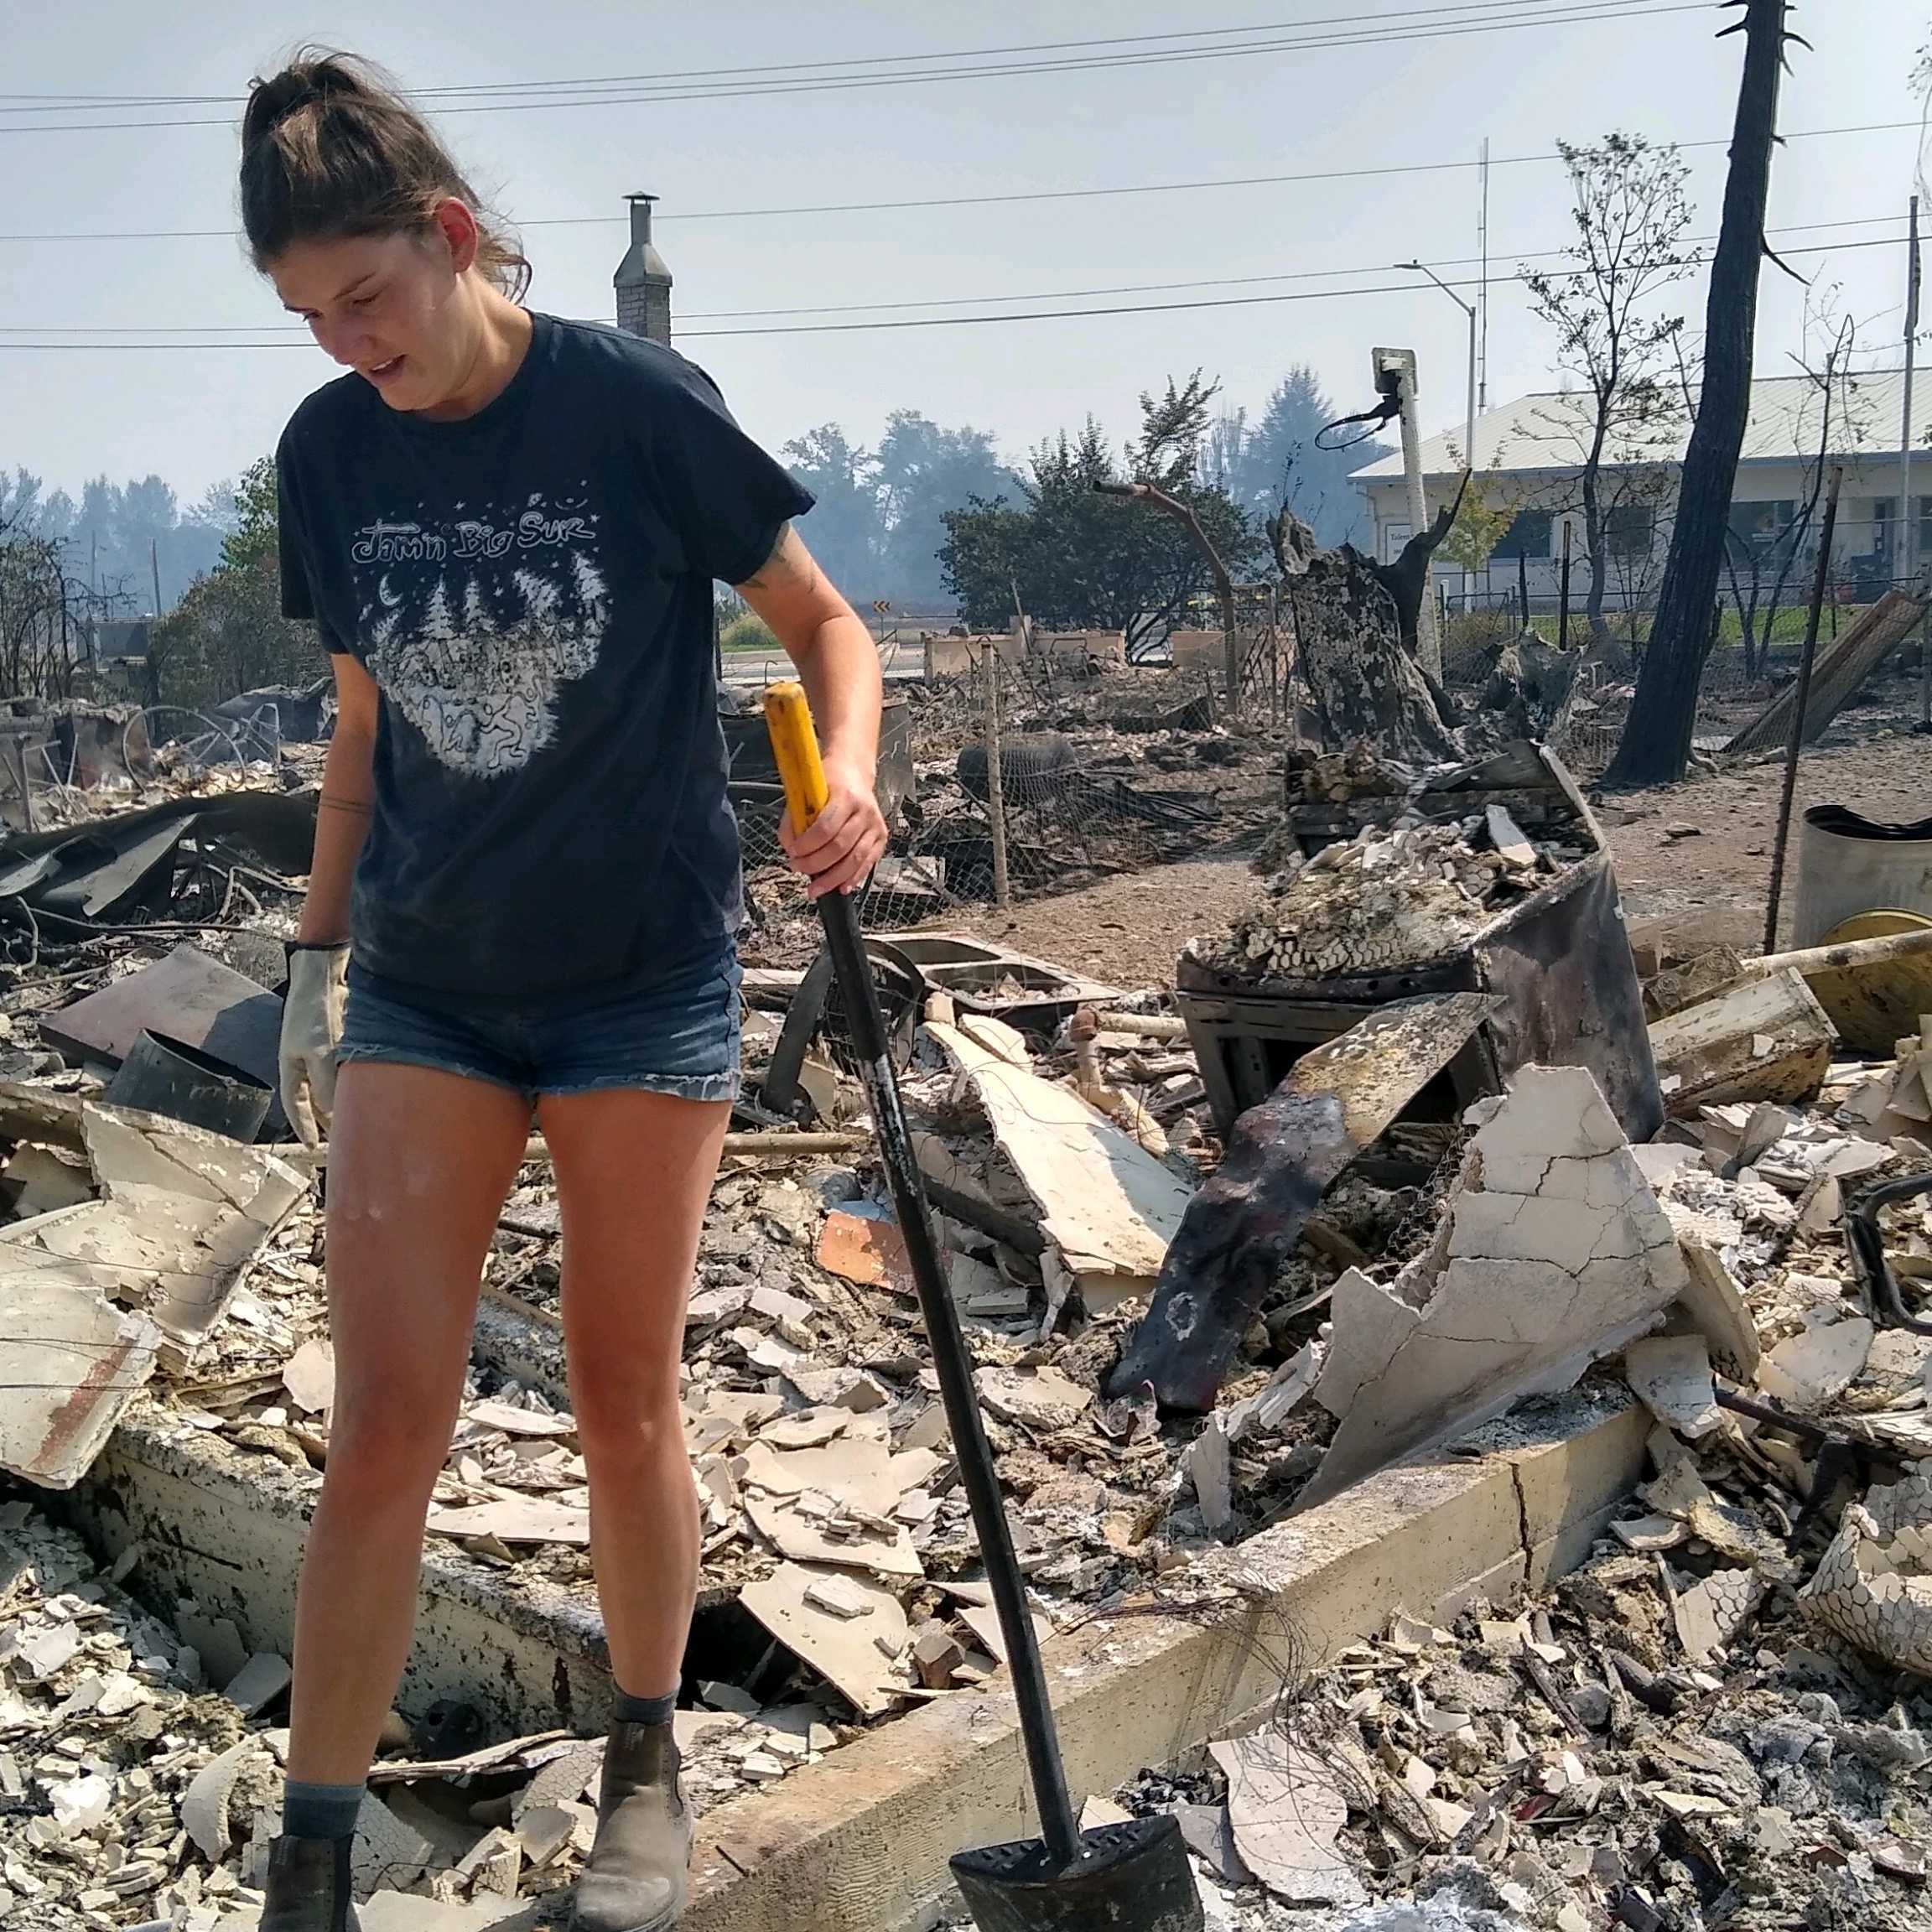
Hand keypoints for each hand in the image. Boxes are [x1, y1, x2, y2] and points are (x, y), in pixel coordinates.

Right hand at [280, 944, 348, 1145]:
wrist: (325, 977)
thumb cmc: (315, 1012)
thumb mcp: (319, 1052)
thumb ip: (325, 1084)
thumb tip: (331, 1112)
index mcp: (292, 1068)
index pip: (295, 1105)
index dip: (303, 1126)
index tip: (311, 1146)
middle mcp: (305, 1063)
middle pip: (315, 1099)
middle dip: (327, 1119)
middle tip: (342, 1139)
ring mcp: (321, 1053)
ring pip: (332, 1086)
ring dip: (342, 1103)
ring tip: (358, 1122)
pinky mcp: (338, 1043)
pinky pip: (344, 1070)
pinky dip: (353, 1083)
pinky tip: (368, 1092)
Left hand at [779, 754, 888, 898]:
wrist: (853, 772)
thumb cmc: (827, 783)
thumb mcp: (805, 792)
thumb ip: (793, 820)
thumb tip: (790, 848)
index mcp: (845, 796)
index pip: (825, 827)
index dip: (807, 845)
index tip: (792, 853)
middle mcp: (864, 811)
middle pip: (840, 847)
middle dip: (815, 864)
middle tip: (797, 868)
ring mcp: (875, 825)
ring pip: (855, 860)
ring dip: (832, 879)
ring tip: (814, 889)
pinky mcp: (881, 837)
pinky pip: (867, 864)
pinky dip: (853, 879)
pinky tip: (840, 888)